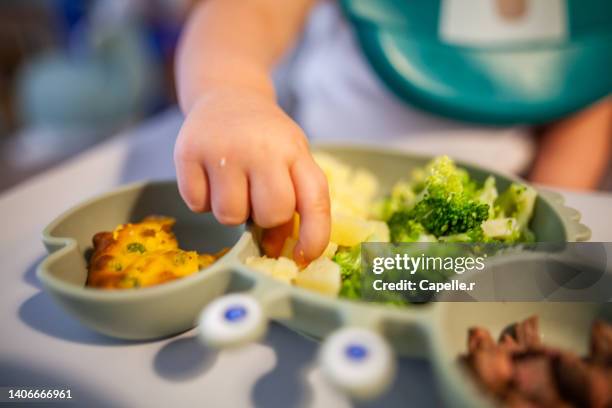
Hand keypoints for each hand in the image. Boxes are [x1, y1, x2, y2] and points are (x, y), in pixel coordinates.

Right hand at [174, 87, 330, 262]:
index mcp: (294, 150)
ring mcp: (221, 148)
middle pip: (270, 214)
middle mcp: (260, 147)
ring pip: (229, 217)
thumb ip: (293, 199)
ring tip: (232, 183)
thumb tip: (277, 249)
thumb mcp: (290, 159)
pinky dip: (203, 200)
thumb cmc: (265, 137)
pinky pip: (197, 205)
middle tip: (256, 196)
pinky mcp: (187, 152)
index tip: (304, 257)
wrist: (227, 93)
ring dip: (231, 210)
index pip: (314, 200)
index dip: (314, 237)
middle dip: (264, 217)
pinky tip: (210, 176)